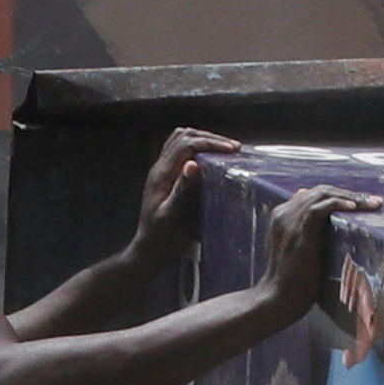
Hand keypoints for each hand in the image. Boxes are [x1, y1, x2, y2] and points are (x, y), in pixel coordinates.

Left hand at [133, 128, 237, 255]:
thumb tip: (192, 165)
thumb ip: (182, 190)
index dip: (210, 143)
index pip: (186, 144)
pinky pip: (180, 151)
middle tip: (233, 147)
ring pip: (180, 140)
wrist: (151, 248)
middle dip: (209, 138)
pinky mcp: (167, 177)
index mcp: (162, 174)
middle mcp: (160, 168)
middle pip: (183, 136)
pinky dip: (197, 147)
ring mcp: (162, 171)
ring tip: (224, 148)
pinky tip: (210, 158)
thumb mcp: (173, 216)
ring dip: (203, 139)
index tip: (232, 150)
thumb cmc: (163, 237)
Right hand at [260, 184, 381, 318]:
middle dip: (349, 193)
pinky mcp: (299, 233)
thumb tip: (327, 224)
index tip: (362, 203)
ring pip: (323, 195)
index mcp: (282, 216)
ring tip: (371, 203)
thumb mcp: (299, 252)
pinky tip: (354, 207)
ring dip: (350, 197)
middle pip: (321, 191)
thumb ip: (310, 235)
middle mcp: (284, 213)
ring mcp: (290, 221)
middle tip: (373, 201)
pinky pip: (320, 208)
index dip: (339, 196)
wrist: (277, 299)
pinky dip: (338, 204)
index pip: (314, 194)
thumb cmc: (292, 282)